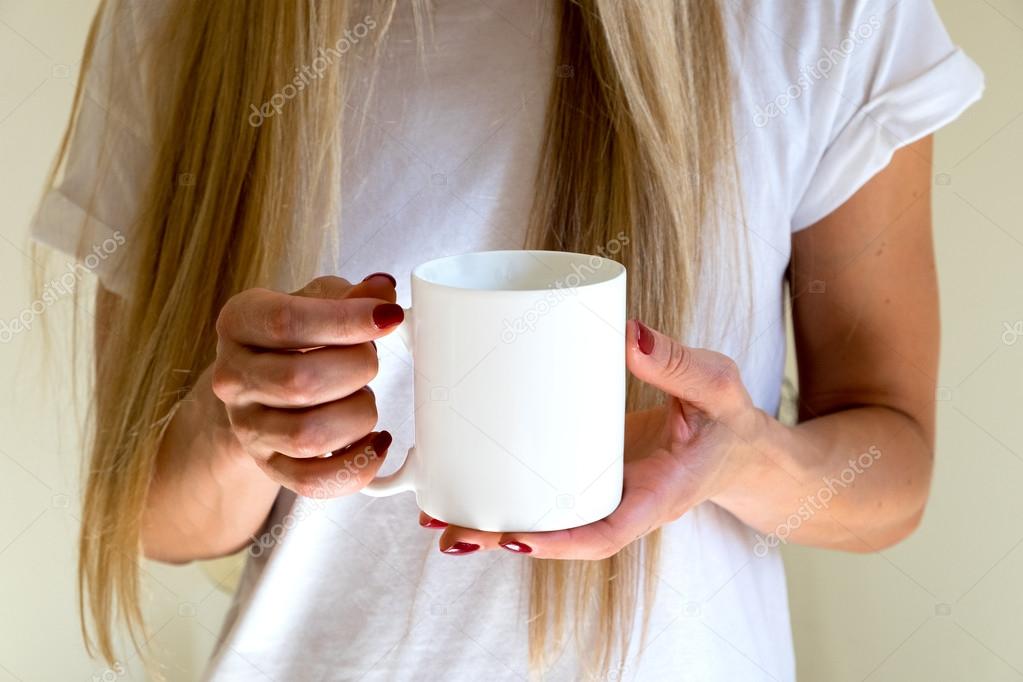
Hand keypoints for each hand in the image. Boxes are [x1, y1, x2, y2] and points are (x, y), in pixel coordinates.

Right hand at [211, 274, 402, 497]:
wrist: (262, 385)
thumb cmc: (296, 336)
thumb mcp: (315, 301)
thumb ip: (349, 295)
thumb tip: (383, 290)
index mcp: (239, 323)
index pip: (287, 322)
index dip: (346, 321)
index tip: (390, 317)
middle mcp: (233, 378)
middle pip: (299, 382)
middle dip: (356, 369)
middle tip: (371, 361)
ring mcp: (248, 427)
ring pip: (308, 436)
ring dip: (358, 415)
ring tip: (364, 397)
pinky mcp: (270, 467)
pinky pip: (313, 481)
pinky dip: (357, 465)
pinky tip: (375, 442)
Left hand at [422, 320, 768, 557]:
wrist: (737, 449)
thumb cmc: (729, 422)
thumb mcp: (718, 386)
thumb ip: (678, 363)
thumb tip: (627, 332)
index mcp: (658, 497)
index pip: (606, 535)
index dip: (558, 543)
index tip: (515, 541)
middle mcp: (622, 505)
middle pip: (556, 538)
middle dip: (501, 539)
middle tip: (448, 532)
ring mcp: (600, 494)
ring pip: (543, 521)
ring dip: (490, 525)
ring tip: (433, 519)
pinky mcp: (587, 475)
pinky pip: (546, 494)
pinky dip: (504, 495)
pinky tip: (460, 486)